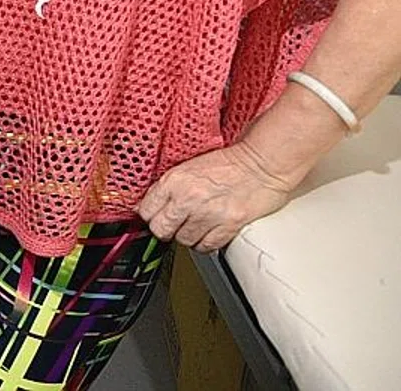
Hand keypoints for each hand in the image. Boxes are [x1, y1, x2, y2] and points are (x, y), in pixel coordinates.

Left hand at [137, 143, 299, 252]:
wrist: (262, 164)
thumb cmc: (230, 162)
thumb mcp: (190, 167)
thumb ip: (170, 186)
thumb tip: (155, 204)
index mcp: (174, 180)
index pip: (145, 210)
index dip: (150, 215)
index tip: (156, 216)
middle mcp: (187, 198)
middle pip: (160, 229)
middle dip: (165, 229)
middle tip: (174, 225)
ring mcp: (207, 214)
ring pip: (183, 241)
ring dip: (188, 236)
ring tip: (196, 226)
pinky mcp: (228, 226)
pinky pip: (207, 246)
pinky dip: (206, 243)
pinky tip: (209, 233)